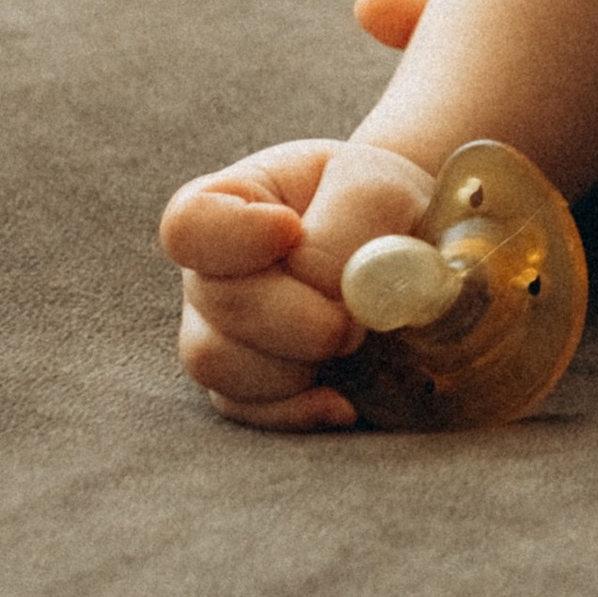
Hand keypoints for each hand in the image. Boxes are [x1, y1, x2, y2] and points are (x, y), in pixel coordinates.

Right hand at [162, 137, 436, 430]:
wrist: (407, 252)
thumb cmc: (383, 207)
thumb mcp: (381, 185)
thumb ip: (356, 217)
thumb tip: (327, 285)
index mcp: (231, 202)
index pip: (189, 225)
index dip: (235, 235)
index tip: (291, 231)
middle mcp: (212, 272)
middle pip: (219, 303)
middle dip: (301, 317)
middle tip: (358, 314)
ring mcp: (221, 333)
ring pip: (220, 363)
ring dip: (297, 362)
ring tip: (355, 341)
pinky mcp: (248, 388)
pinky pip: (250, 411)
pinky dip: (300, 409)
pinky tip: (345, 400)